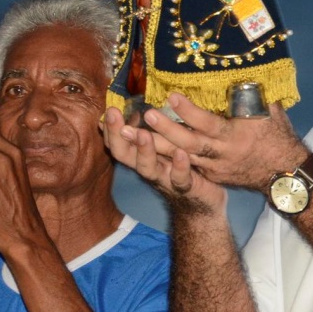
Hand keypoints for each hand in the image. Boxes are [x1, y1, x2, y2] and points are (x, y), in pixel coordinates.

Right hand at [103, 106, 226, 214]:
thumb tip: (144, 106)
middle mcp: (149, 168)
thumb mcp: (166, 148)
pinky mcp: (186, 187)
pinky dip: (179, 166)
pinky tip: (181, 153)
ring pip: (148, 168)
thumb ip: (154, 132)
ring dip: (144, 150)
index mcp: (142, 156)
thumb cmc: (183, 170)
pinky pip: (180, 179)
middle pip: (125, 155)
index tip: (109, 109)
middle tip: (114, 115)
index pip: (118, 143)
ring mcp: (165, 180)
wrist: (203, 205)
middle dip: (117, 135)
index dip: (111, 129)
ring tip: (144, 134)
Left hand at [140, 93, 305, 191]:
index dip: (189, 111)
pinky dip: (165, 156)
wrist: (284, 174)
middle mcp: (222, 154)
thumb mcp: (270, 112)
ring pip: (181, 156)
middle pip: (188, 143)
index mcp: (236, 136)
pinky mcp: (211, 174)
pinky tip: (144, 146)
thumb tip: (244, 67)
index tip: (171, 95)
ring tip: (129, 134)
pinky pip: (186, 165)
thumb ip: (253, 93)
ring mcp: (214, 167)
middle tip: (144, 116)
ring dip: (154, 146)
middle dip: (165, 130)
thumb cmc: (278, 137)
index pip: (208, 124)